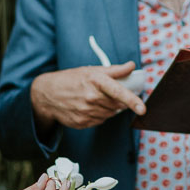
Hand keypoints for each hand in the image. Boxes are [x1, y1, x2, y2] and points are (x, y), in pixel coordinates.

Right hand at [30, 62, 146, 129]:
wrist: (47, 95)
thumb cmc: (71, 79)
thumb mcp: (91, 70)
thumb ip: (114, 70)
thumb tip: (131, 66)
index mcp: (95, 81)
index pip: (118, 92)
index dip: (132, 101)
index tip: (142, 109)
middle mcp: (91, 98)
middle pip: (117, 104)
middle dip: (118, 100)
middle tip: (108, 93)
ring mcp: (86, 112)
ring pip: (109, 114)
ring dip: (108, 108)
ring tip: (96, 99)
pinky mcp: (82, 123)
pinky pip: (100, 121)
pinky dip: (99, 114)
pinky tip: (89, 107)